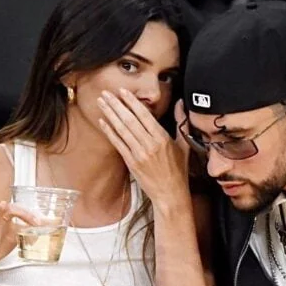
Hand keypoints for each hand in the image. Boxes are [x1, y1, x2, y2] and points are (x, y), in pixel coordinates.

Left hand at [97, 88, 188, 207]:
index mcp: (162, 138)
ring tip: (101, 102)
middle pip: (129, 119)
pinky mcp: (131, 163)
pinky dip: (109, 131)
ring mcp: (139, 154)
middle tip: (106, 92)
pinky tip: (102, 122)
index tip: (122, 91)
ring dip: (110, 114)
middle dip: (116, 104)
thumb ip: (181, 123)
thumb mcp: (184, 145)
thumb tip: (180, 103)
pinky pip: (118, 144)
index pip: (144, 115)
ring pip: (122, 129)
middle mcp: (149, 144)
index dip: (132, 102)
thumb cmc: (178, 171)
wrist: (170, 194)